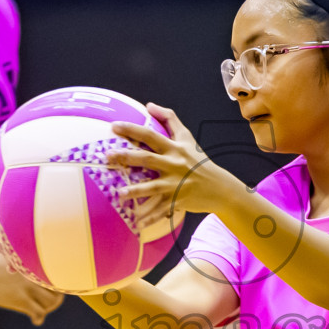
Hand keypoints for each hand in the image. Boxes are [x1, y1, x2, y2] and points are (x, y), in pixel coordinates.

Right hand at [0, 251, 61, 324]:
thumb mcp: (6, 256)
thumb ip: (18, 262)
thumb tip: (22, 269)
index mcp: (33, 261)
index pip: (56, 274)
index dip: (56, 285)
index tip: (52, 292)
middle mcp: (35, 272)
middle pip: (58, 289)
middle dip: (54, 300)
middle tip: (47, 305)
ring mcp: (28, 285)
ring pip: (51, 302)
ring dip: (47, 309)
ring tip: (39, 312)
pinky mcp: (20, 298)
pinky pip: (38, 312)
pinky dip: (38, 318)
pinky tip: (35, 321)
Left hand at [106, 104, 240, 225]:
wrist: (220, 187)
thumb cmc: (199, 160)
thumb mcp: (187, 138)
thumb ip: (169, 119)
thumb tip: (149, 105)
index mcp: (175, 148)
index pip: (150, 136)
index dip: (132, 130)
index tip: (114, 126)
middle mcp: (175, 165)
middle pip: (148, 159)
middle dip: (127, 157)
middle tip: (108, 156)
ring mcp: (176, 184)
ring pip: (153, 187)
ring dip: (136, 191)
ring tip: (119, 194)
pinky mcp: (178, 201)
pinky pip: (161, 210)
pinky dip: (149, 217)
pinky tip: (136, 223)